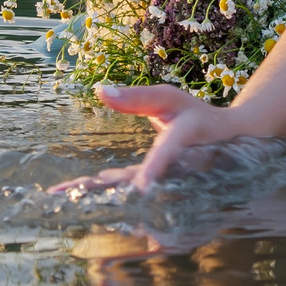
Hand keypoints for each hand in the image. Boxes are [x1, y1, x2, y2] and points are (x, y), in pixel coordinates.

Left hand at [53, 83, 240, 191]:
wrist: (225, 142)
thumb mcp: (169, 99)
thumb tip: (100, 90)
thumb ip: (136, 97)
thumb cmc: (196, 115)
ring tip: (60, 194)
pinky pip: (125, 191)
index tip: (141, 188)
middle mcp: (176, 168)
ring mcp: (164, 184)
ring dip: (95, 194)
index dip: (154, 170)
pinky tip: (74, 194)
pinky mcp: (152, 191)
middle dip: (103, 190)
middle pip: (138, 181)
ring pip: (128, 190)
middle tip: (65, 195)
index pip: (167, 153)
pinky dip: (100, 191)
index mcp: (184, 139)